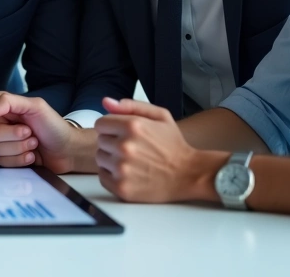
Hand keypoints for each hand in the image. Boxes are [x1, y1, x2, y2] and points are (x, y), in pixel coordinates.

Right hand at [0, 94, 81, 173]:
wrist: (69, 150)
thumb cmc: (55, 126)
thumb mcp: (35, 106)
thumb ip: (8, 102)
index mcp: (8, 114)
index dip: (9, 130)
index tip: (27, 128)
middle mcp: (6, 129)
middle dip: (17, 141)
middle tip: (33, 137)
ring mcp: (9, 145)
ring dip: (21, 151)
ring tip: (35, 146)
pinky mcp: (13, 160)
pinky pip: (5, 164)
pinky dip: (21, 161)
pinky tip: (33, 157)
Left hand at [94, 98, 213, 202]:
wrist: (189, 174)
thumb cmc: (173, 144)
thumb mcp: (160, 116)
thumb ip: (131, 106)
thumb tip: (105, 102)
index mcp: (132, 126)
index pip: (100, 124)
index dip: (112, 128)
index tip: (124, 134)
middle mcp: (124, 147)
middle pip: (100, 141)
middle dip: (113, 143)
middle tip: (132, 149)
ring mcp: (122, 169)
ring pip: (100, 159)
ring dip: (111, 159)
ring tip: (131, 161)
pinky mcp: (121, 188)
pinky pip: (102, 176)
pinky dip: (112, 175)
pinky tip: (129, 173)